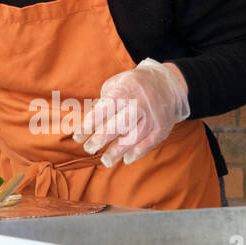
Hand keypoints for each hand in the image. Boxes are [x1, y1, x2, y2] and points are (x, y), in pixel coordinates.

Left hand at [72, 58, 189, 167]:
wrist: (167, 84)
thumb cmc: (133, 85)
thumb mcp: (116, 84)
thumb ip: (103, 101)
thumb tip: (88, 123)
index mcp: (126, 89)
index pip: (104, 109)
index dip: (90, 124)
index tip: (78, 136)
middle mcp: (140, 103)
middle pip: (117, 125)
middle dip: (100, 139)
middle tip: (88, 149)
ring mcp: (152, 117)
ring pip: (133, 137)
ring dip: (117, 151)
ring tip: (105, 160)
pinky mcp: (162, 128)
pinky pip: (149, 143)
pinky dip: (137, 153)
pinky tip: (125, 159)